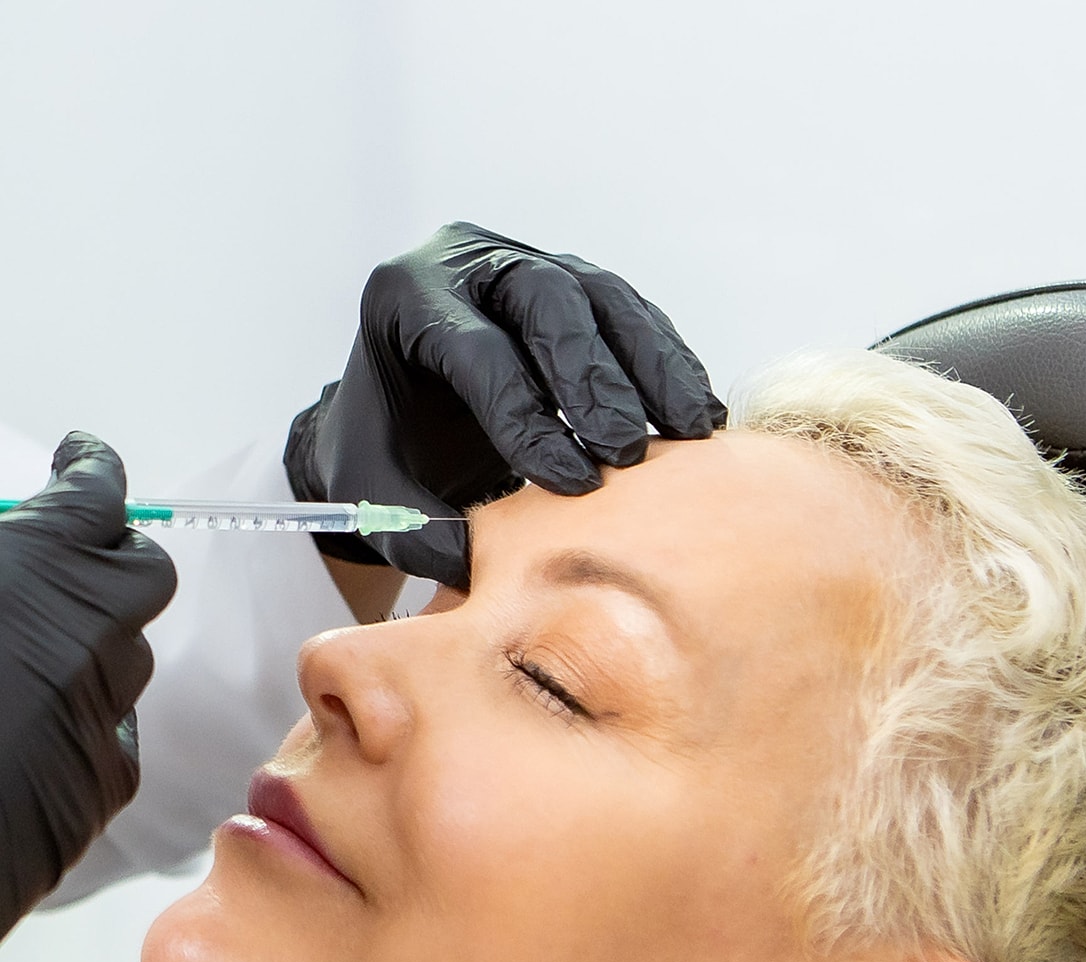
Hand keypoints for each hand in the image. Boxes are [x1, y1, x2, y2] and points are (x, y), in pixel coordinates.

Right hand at [0, 433, 176, 936]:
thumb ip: (1, 553)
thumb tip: (13, 541)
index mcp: (41, 569)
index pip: (96, 494)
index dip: (89, 468)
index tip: (81, 458)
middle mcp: (89, 634)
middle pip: (140, 570)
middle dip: (112, 554)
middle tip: (68, 557)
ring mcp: (104, 709)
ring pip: (126, 655)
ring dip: (92, 642)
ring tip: (25, 653)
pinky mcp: (106, 779)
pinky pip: (111, 729)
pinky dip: (81, 717)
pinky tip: (26, 729)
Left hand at [285, 222, 725, 588]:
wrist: (401, 423)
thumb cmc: (387, 454)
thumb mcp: (379, 497)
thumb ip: (422, 532)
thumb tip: (485, 565)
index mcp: (405, 299)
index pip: (476, 349)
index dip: (525, 415)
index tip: (570, 483)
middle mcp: (470, 264)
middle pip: (547, 301)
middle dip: (593, 381)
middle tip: (624, 453)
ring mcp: (531, 267)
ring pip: (604, 298)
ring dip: (651, 368)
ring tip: (687, 434)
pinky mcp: (580, 287)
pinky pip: (633, 316)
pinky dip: (667, 365)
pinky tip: (697, 415)